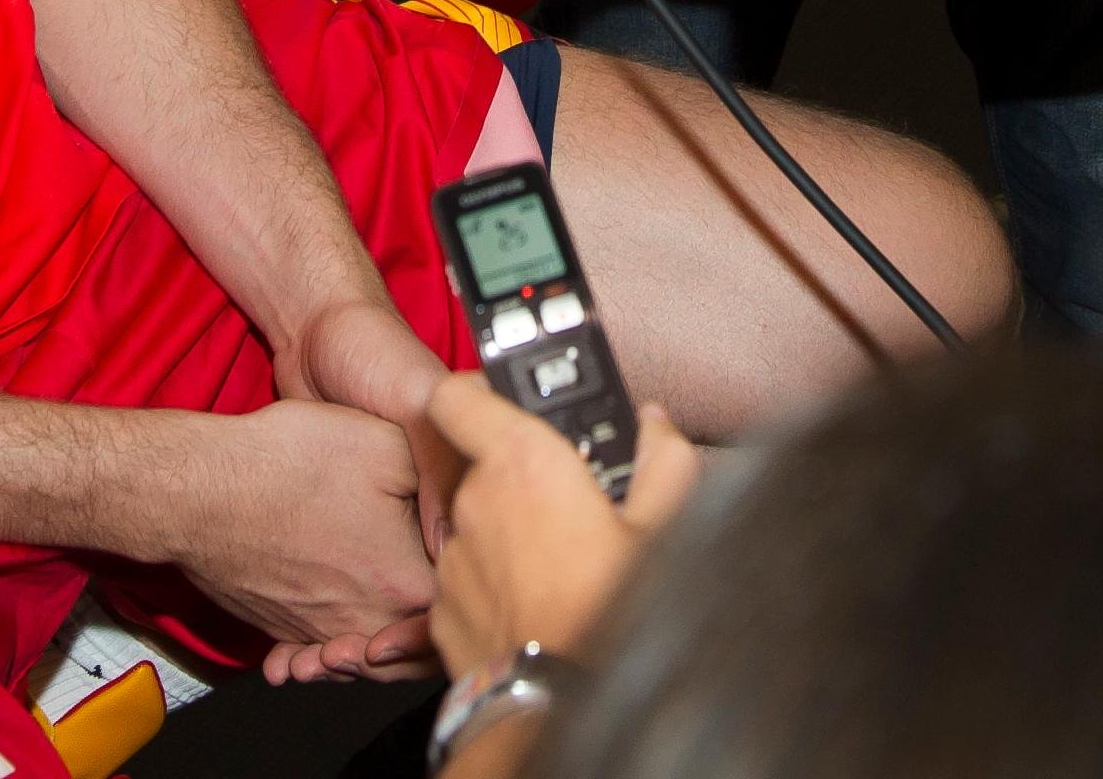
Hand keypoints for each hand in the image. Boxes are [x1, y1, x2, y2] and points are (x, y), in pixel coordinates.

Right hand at [268, 296, 462, 679]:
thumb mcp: (383, 442)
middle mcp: (363, 620)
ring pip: (364, 642)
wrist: (200, 487)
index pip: (461, 602)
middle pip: (414, 637)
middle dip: (426, 616)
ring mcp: (316, 626)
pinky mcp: (279, 623)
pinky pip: (314, 640)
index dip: (472, 577)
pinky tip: (326, 612)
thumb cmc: (287, 462)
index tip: (472, 556)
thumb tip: (468, 488)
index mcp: (404, 583)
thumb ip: (437, 474)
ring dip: (375, 629)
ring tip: (386, 591)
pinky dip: (324, 635)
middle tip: (435, 587)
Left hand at [425, 373, 700, 673]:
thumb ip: (662, 459)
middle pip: (482, 465)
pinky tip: (534, 604)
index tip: (501, 399)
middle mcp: (474, 501)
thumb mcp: (660, 527)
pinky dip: (492, 584)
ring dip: (506, 534)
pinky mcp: (441, 610)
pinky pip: (466, 578)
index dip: (476, 391)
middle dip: (519, 479)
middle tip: (567, 506)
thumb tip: (656, 425)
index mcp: (522, 462)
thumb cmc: (608, 615)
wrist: (558, 711)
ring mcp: (452, 558)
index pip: (461, 394)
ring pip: (475, 525)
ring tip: (557, 565)